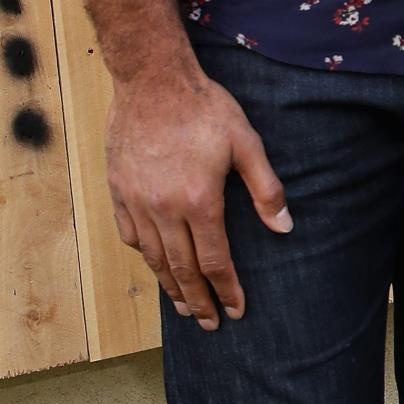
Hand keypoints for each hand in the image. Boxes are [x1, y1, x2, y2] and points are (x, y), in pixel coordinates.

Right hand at [107, 62, 289, 328]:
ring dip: (169, 286)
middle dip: (199, 301)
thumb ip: (266, 189)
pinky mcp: (118, 189)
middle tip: (209, 324)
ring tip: (183, 306)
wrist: (151, 79)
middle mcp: (164, 209)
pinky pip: (129, 233)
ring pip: (153, 257)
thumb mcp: (246, 143)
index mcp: (199, 201)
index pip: (215, 262)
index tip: (236, 311)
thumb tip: (284, 228)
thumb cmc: (204, 108)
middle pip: (182, 269)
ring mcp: (137, 201)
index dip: (227, 290)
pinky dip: (143, 254)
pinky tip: (153, 263)